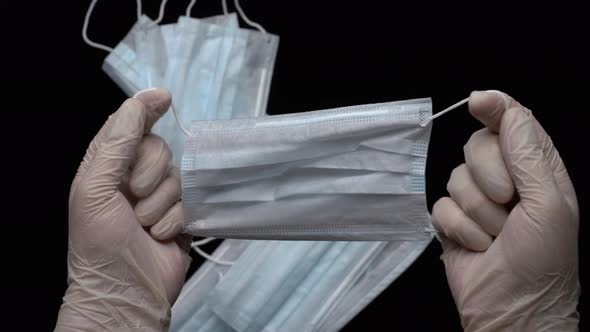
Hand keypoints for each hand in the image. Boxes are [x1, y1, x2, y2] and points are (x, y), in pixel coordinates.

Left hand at [56, 88, 190, 330]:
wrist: (126, 291)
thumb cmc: (99, 243)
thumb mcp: (95, 187)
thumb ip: (117, 142)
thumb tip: (140, 101)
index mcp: (106, 167)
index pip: (128, 127)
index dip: (145, 110)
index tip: (164, 97)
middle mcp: (134, 179)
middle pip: (159, 148)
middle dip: (149, 171)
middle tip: (134, 196)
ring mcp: (160, 199)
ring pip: (176, 176)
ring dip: (160, 203)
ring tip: (145, 226)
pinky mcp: (182, 217)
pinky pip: (190, 200)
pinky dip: (175, 219)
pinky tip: (161, 236)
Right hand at [432, 90, 578, 330]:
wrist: (512, 310)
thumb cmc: (543, 262)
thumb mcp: (548, 203)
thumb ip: (526, 152)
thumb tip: (502, 107)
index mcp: (537, 170)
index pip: (513, 123)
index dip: (496, 107)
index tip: (479, 102)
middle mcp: (505, 180)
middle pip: (477, 146)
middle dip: (490, 176)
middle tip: (509, 203)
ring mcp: (475, 201)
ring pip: (456, 178)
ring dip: (478, 213)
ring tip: (495, 237)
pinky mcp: (451, 221)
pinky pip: (441, 206)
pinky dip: (459, 229)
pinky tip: (476, 246)